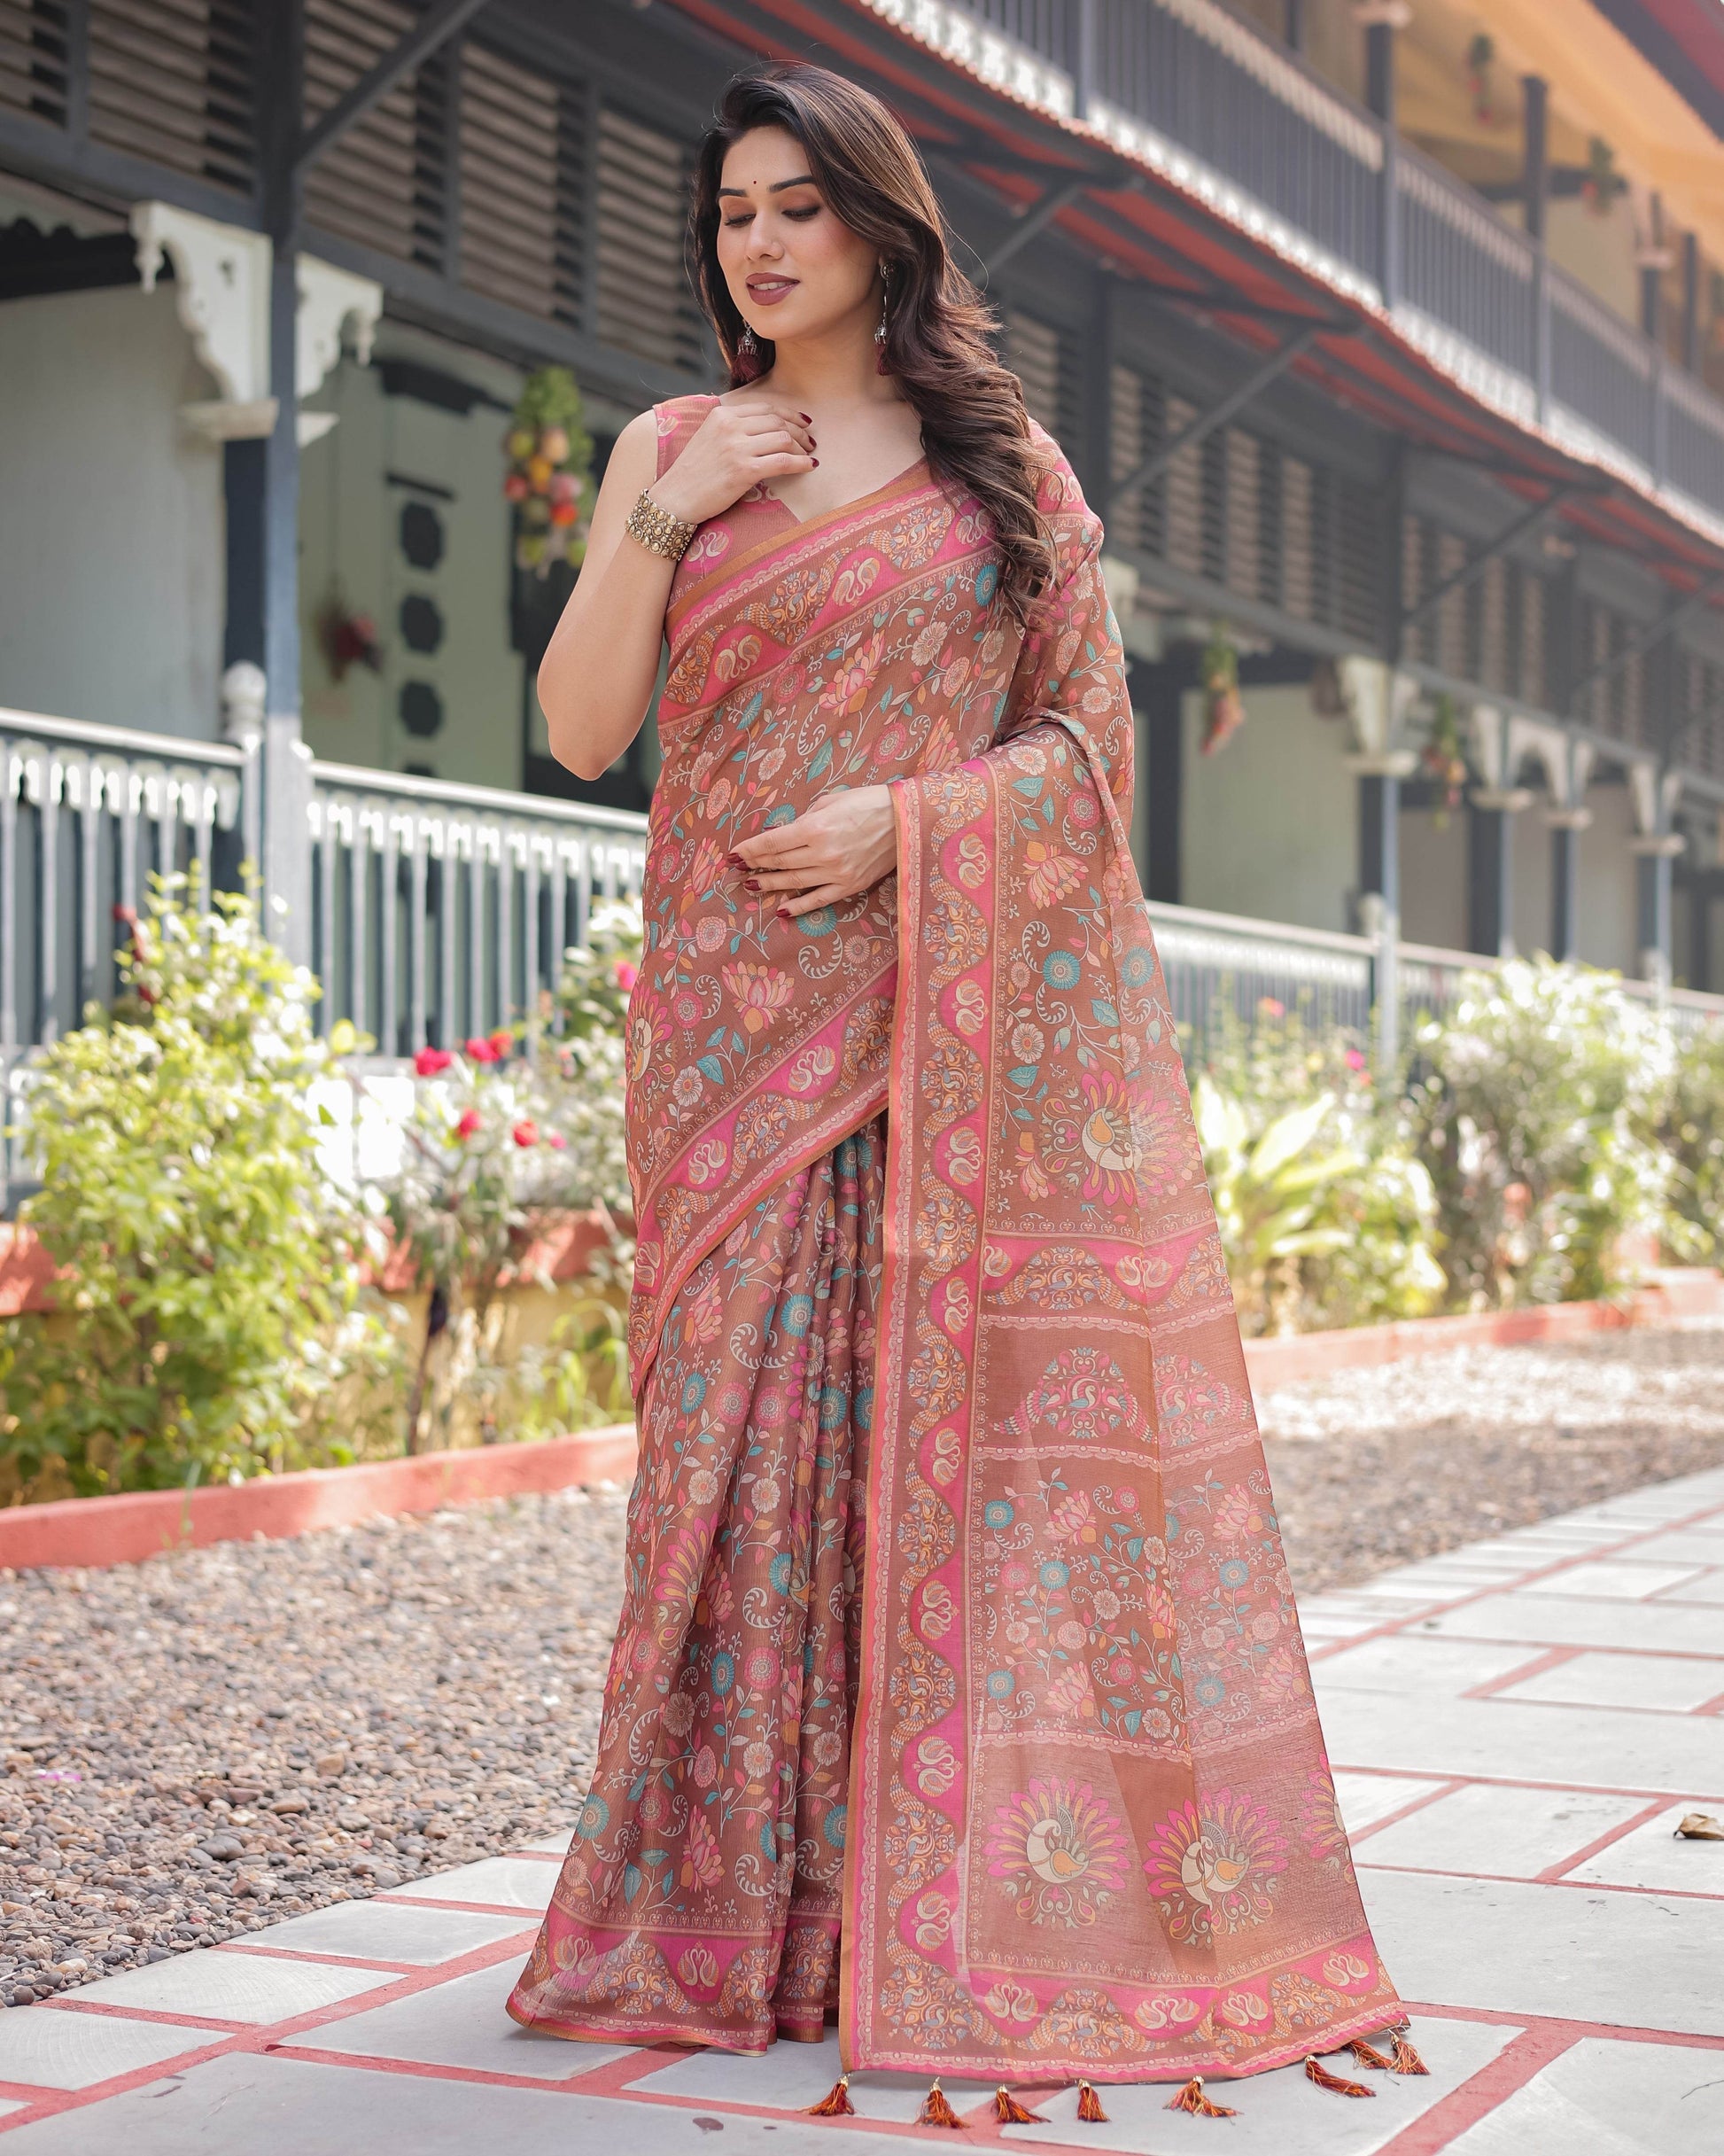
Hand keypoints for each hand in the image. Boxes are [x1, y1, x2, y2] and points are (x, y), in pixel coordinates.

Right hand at [650, 397, 816, 525]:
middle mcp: (730, 426)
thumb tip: (761, 428)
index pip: (765, 408)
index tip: (802, 422)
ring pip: (783, 438)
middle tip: (810, 442)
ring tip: (808, 455)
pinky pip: (783, 462)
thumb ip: (730, 428)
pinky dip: (801, 463)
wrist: (675, 499)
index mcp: (722, 414)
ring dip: (801, 447)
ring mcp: (737, 447)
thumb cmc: (692, 474)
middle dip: (799, 431)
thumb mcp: (708, 438)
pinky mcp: (744, 470)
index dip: (789, 414)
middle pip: (777, 421)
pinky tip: (809, 466)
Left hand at [731, 784, 897, 916]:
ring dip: (769, 885)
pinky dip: (797, 906)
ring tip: (751, 886)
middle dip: (755, 865)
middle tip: (737, 869)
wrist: (906, 821)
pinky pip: (817, 900)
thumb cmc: (867, 803)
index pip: (772, 843)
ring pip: (793, 883)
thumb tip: (783, 834)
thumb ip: (805, 819)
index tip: (734, 854)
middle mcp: (822, 853)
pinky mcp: (849, 887)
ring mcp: (836, 873)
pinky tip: (780, 909)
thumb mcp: (830, 801)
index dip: (750, 850)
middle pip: (779, 863)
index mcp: (815, 828)